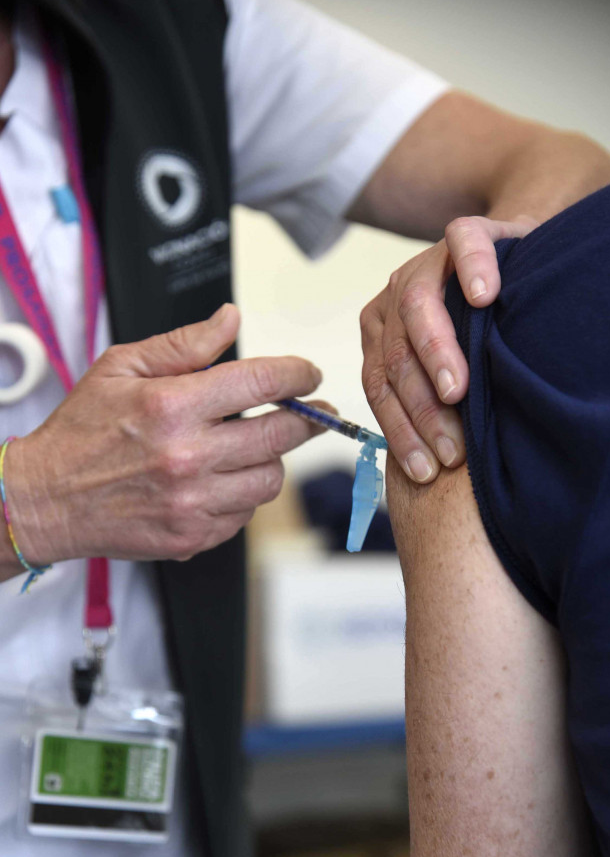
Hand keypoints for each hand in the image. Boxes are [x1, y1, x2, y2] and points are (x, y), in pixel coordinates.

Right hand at [7, 304, 323, 563]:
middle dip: (309, 418)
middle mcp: (188, 456)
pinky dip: (243, 494)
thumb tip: (231, 319)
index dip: (298, 374)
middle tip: (315, 411)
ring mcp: (192, 502)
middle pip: (281, 434)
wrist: (47, 499)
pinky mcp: (192, 537)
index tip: (309, 374)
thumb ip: (183, 344)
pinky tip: (223, 480)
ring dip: (272, 459)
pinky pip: (245, 514)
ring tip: (255, 446)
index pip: (262, 382)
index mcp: (172, 405)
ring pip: (270, 479)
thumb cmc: (81, 431)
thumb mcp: (121, 367)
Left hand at [360, 215, 537, 481]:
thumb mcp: (456, 374)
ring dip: (438, 353)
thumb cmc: (489, 336)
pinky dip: (472, 270)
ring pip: (416, 307)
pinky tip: (484, 297)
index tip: (425, 472)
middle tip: (451, 449)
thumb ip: (433, 404)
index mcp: (382, 335)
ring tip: (458, 390)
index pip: (377, 387)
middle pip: (394, 357)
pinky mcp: (466, 232)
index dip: (400, 432)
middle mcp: (394, 300)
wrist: (522, 271)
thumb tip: (428, 474)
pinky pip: (462, 245)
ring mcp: (425, 264)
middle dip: (422, 409)